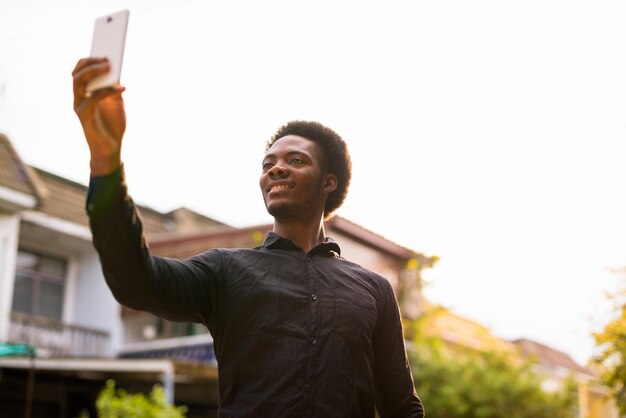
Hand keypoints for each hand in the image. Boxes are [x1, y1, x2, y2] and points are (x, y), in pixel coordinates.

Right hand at [72, 57, 125, 174]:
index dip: (88, 59)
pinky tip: (122, 88)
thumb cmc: (113, 126)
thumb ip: (114, 88)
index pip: (79, 71)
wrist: (111, 149)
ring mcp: (79, 106)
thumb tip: (116, 72)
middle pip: (76, 73)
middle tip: (106, 57)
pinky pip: (93, 98)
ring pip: (79, 82)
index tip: (102, 49)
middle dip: (90, 63)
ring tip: (109, 66)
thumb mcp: (116, 103)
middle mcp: (78, 97)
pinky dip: (108, 91)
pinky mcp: (84, 115)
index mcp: (84, 93)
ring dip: (94, 72)